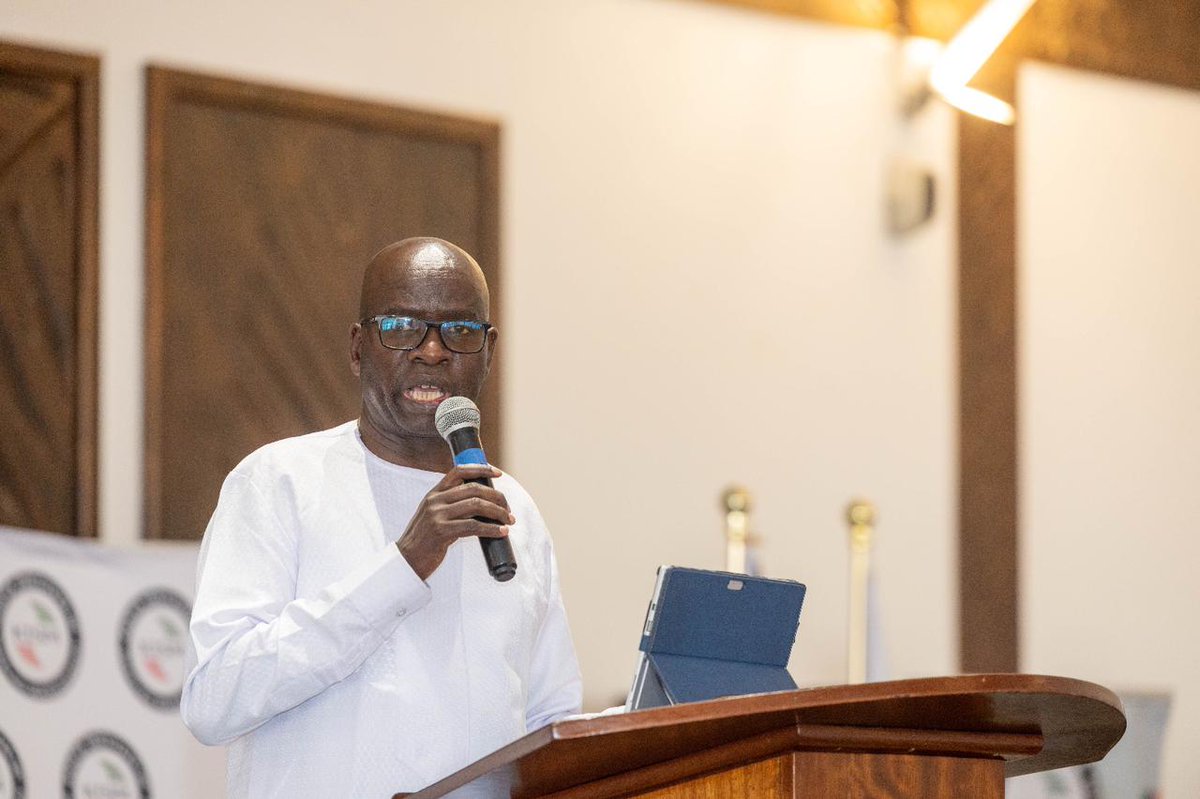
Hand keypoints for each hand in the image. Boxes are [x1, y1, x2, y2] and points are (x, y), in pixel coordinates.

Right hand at [396, 464, 514, 580]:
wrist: (407, 560)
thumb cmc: (425, 540)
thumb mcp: (433, 515)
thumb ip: (450, 505)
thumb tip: (481, 503)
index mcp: (434, 494)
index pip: (458, 472)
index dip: (481, 469)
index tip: (499, 473)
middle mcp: (435, 501)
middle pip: (473, 489)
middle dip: (496, 497)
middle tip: (508, 509)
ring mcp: (437, 515)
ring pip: (476, 505)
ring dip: (498, 512)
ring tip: (509, 520)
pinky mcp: (441, 532)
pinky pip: (473, 526)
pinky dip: (491, 528)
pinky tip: (502, 532)